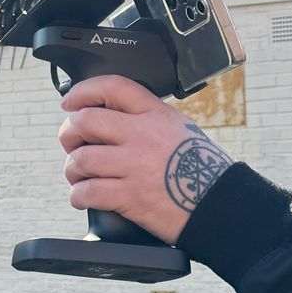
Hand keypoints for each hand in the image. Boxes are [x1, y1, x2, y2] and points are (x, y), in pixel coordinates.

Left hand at [57, 74, 234, 243]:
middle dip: (69, 134)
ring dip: (73, 169)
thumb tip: (114, 117)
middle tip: (73, 145)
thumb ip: (149, 120)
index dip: (83, 91)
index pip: (113, 87)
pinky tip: (84, 197)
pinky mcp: (129, 196)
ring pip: (81, 158)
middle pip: (85, 121)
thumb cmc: (203, 170)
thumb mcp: (180, 129)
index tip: (69, 102)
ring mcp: (134, 166)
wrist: (221, 205)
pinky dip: (79, 196)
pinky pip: (87, 192)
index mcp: (155, 114)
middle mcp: (141, 135)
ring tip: (80, 176)